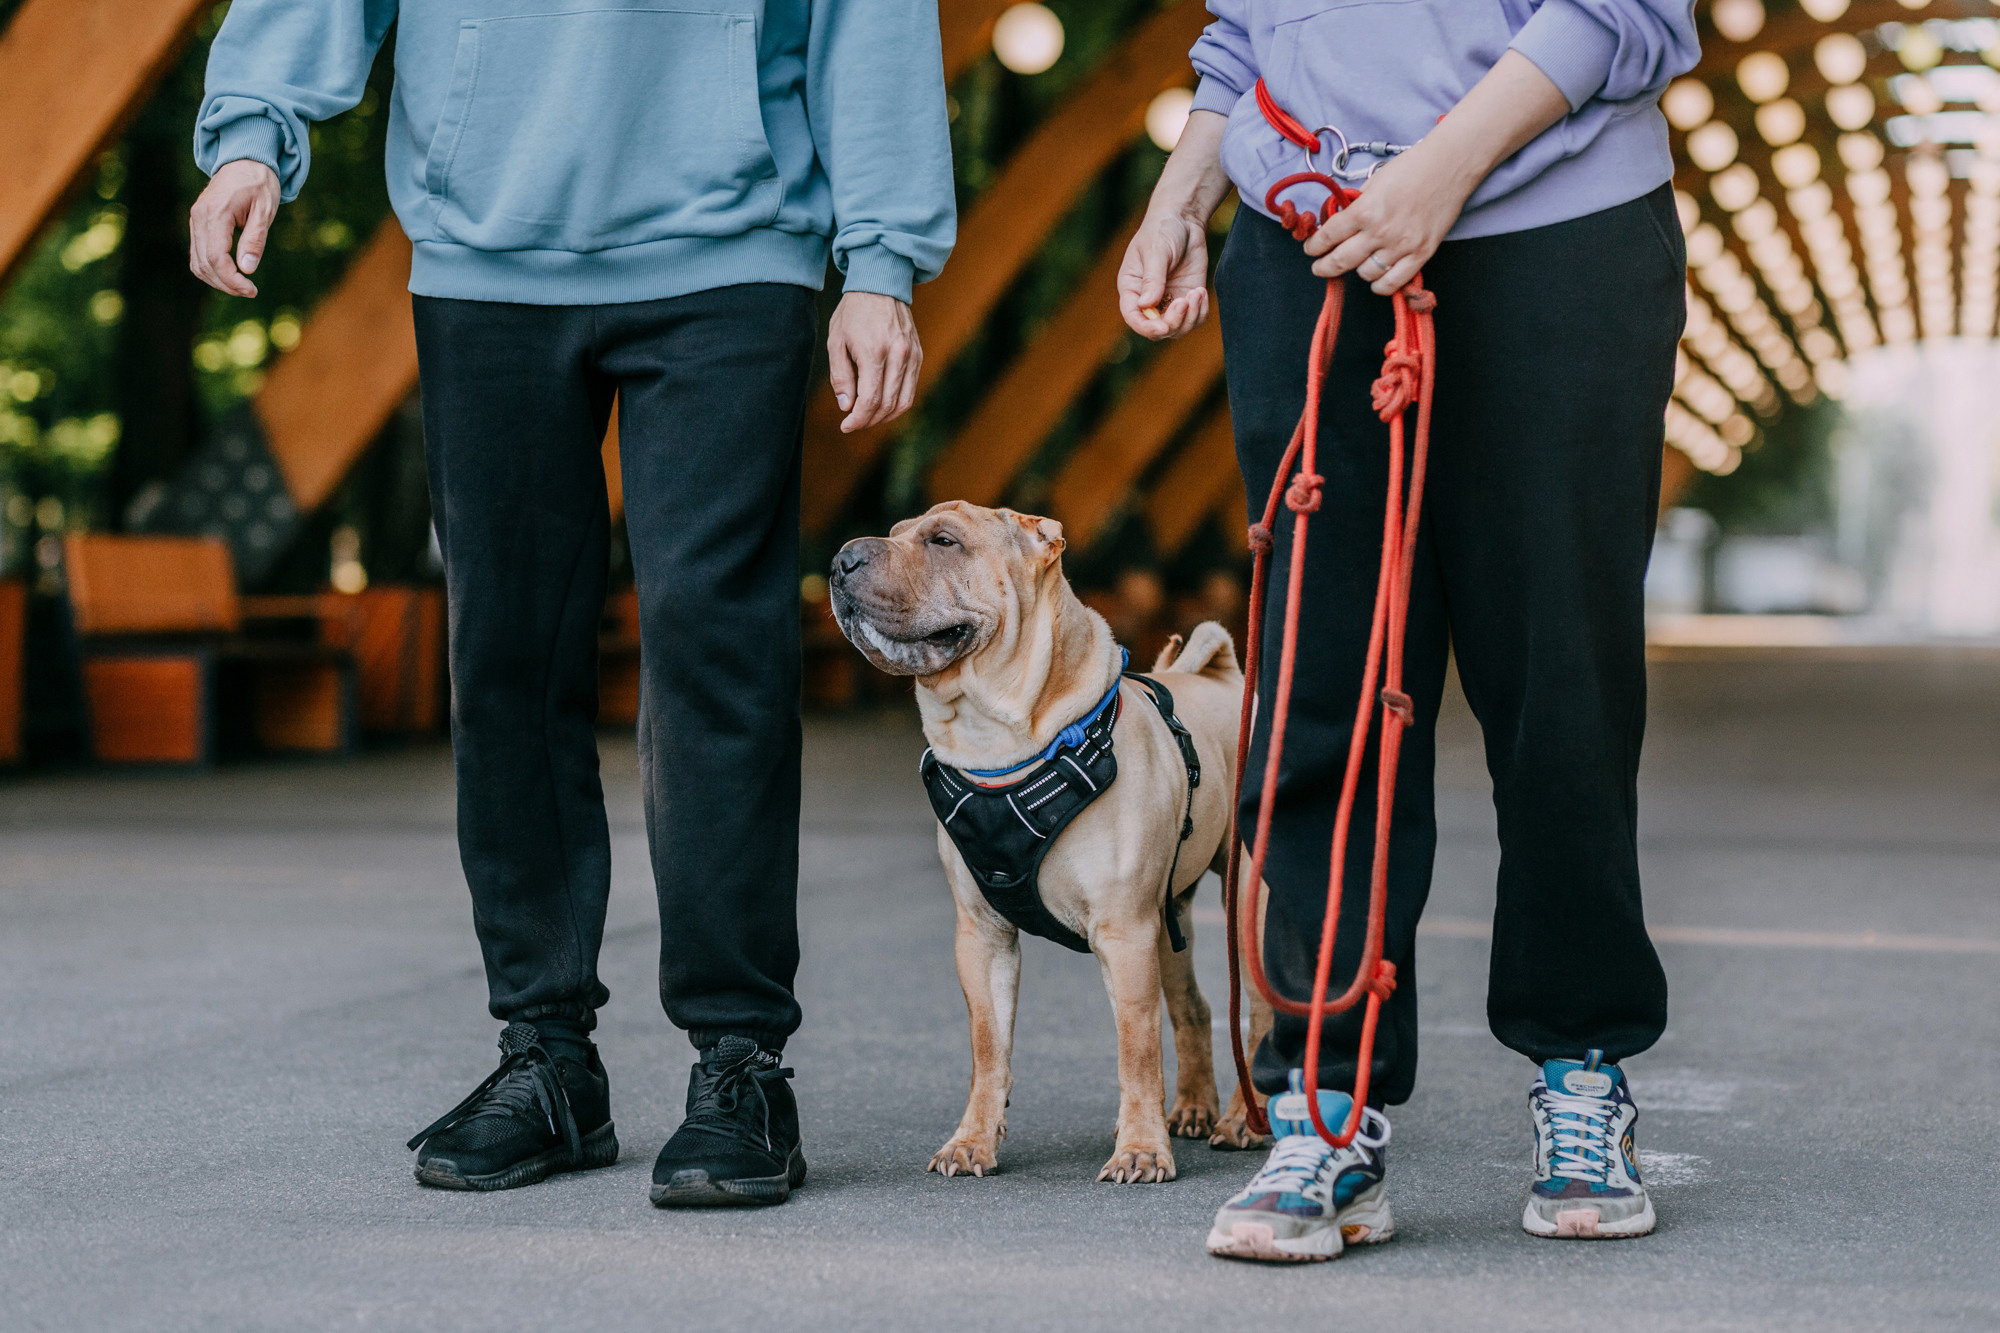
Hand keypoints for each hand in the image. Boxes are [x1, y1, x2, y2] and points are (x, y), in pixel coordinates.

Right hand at [190, 159, 280, 296]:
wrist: (245, 160)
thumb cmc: (259, 183)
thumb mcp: (265, 210)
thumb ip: (255, 239)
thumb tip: (247, 269)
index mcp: (215, 213)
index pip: (216, 257)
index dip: (232, 280)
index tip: (252, 290)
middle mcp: (199, 217)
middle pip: (204, 264)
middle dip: (226, 284)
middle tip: (251, 292)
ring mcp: (196, 220)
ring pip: (198, 262)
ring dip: (218, 280)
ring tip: (242, 287)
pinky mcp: (198, 223)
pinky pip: (198, 254)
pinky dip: (211, 269)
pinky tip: (231, 275)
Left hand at [828, 292, 920, 432]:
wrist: (880, 284)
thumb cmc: (853, 312)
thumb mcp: (836, 341)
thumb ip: (840, 376)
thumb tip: (847, 406)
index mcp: (875, 352)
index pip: (870, 400)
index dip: (858, 419)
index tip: (845, 426)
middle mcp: (898, 355)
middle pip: (887, 405)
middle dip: (869, 421)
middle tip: (854, 423)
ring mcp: (912, 356)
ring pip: (903, 401)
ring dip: (885, 416)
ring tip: (868, 417)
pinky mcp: (919, 355)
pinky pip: (911, 388)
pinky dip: (897, 403)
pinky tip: (882, 403)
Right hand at [1118, 212, 1209, 339]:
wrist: (1184, 220)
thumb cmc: (1162, 230)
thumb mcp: (1156, 251)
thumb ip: (1152, 278)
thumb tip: (1146, 305)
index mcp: (1132, 289)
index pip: (1133, 317)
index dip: (1146, 327)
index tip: (1163, 326)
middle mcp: (1149, 301)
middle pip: (1157, 329)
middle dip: (1173, 322)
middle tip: (1185, 300)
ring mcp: (1169, 302)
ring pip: (1178, 329)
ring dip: (1190, 317)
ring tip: (1196, 292)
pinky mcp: (1188, 299)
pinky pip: (1195, 319)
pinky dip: (1200, 312)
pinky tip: (1201, 291)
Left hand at [1303, 139, 1474, 294]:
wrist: (1450, 166)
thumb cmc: (1412, 168)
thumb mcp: (1375, 182)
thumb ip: (1358, 207)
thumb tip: (1341, 225)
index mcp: (1365, 210)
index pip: (1328, 237)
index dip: (1314, 247)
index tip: (1311, 250)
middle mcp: (1380, 231)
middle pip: (1341, 262)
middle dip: (1324, 267)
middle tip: (1320, 268)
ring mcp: (1401, 246)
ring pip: (1366, 274)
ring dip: (1357, 270)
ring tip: (1358, 262)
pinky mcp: (1421, 254)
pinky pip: (1393, 283)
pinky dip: (1380, 284)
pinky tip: (1376, 277)